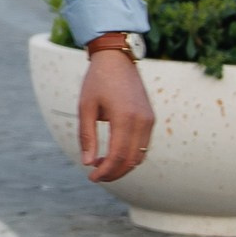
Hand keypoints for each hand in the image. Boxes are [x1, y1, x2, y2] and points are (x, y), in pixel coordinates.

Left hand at [78, 46, 154, 182]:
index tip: (91, 177)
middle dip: (113, 173)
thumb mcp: (85, 107)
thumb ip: (87, 136)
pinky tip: (113, 154)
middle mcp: (141, 121)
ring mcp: (148, 120)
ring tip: (101, 165)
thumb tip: (87, 163)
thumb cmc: (97, 81)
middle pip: (130, 160)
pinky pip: (143, 145)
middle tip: (96, 176)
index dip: (105, 171)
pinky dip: (130, 155)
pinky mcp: (150, 118)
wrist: (117, 59)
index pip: (117, 156)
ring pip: (139, 155)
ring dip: (122, 166)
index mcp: (124, 117)